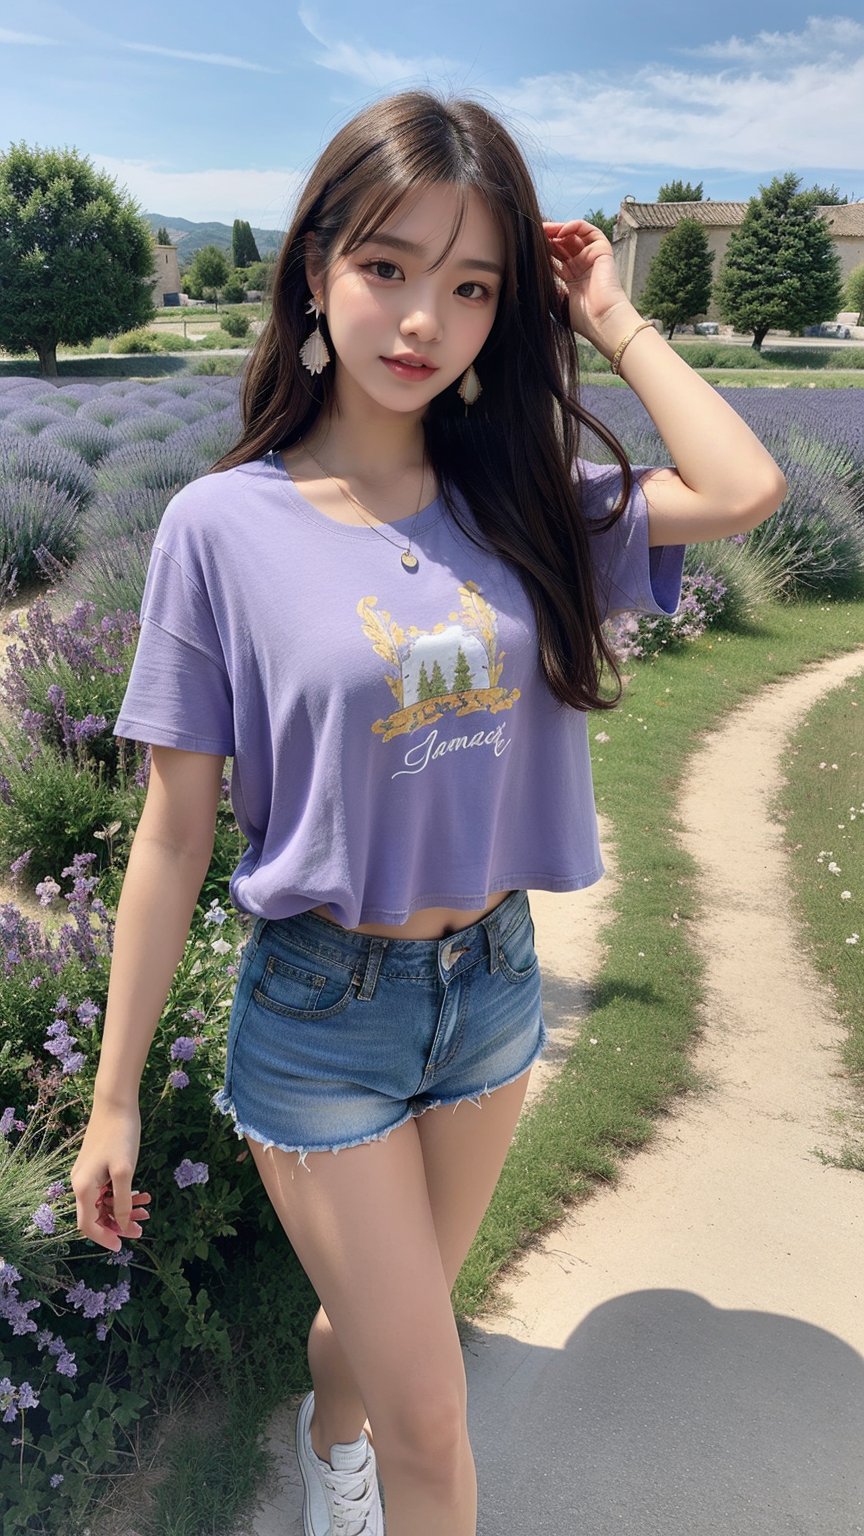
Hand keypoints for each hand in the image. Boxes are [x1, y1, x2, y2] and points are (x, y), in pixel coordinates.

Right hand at [70, 1100, 151, 1252]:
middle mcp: (80, 1183)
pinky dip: (124, 1195)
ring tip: (147, 1210)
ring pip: (104, 1203)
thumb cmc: (120, 1135)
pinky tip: (143, 1194)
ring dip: (124, 1209)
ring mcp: (88, 1175)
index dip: (104, 1238)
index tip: (123, 1246)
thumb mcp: (124, 1171)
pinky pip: (108, 1189)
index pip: (88, 1225)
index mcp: (83, 1187)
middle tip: (141, 1228)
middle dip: (118, 1224)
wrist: (116, 1103)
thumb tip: (121, 1225)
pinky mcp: (97, 1166)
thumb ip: (122, 1201)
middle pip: (96, 1216)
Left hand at [542, 219, 632, 349]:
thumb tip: (531, 276)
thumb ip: (547, 287)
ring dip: (558, 229)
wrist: (602, 320)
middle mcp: (581, 266)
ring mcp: (591, 258)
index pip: (555, 257)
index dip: (542, 249)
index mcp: (571, 278)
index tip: (528, 245)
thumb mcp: (557, 302)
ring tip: (545, 230)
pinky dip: (575, 226)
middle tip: (533, 232)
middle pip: (562, 244)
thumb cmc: (583, 318)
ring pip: (574, 235)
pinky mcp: (602, 252)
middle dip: (547, 237)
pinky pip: (589, 231)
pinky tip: (560, 232)